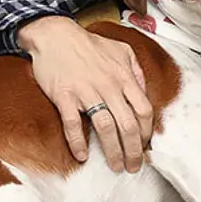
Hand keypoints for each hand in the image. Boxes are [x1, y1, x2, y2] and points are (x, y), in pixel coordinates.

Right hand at [17, 15, 152, 171]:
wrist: (54, 34)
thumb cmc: (88, 44)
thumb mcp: (121, 50)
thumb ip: (136, 71)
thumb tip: (145, 91)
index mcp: (124, 76)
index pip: (143, 110)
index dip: (147, 132)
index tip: (145, 146)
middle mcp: (108, 86)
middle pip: (128, 125)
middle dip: (134, 150)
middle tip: (135, 166)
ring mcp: (86, 91)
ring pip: (105, 128)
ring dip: (113, 152)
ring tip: (116, 167)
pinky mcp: (64, 96)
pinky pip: (73, 124)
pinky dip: (78, 142)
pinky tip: (82, 156)